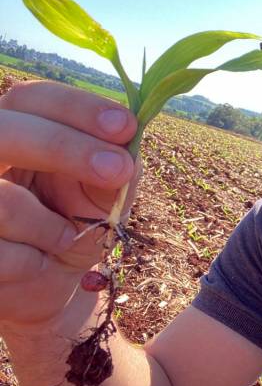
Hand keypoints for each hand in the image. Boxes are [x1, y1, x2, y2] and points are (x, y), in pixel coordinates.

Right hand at [0, 80, 140, 327]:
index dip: (76, 107)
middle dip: (63, 146)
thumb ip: (115, 167)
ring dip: (51, 226)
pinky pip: (1, 254)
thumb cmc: (75, 227)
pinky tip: (38, 263)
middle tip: (118, 169)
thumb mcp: (104, 195)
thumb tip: (124, 153)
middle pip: (4, 131)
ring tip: (67, 237)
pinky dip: (35, 261)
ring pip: (3, 202)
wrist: (47, 287)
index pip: (31, 99)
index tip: (125, 127)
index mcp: (13, 131)